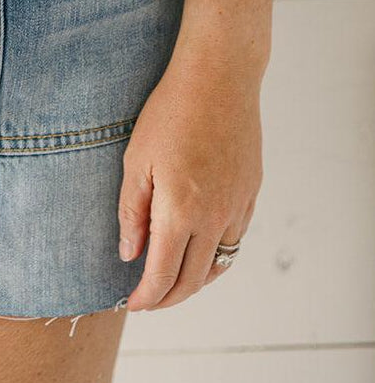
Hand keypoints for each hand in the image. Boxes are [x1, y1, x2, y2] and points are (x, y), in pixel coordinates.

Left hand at [117, 44, 262, 310]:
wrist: (219, 77)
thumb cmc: (170, 111)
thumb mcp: (136, 159)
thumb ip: (132, 212)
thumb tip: (131, 255)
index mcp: (181, 212)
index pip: (163, 276)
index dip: (146, 297)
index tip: (131, 304)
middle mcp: (214, 217)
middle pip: (193, 280)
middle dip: (168, 298)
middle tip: (147, 299)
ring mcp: (237, 206)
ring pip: (218, 264)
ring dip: (194, 281)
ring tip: (171, 280)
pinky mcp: (251, 192)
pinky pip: (234, 239)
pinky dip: (216, 256)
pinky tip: (200, 249)